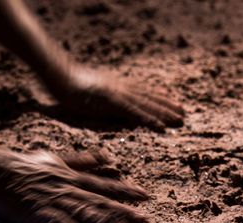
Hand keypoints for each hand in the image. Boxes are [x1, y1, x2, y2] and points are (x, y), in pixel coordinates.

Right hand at [0, 149, 148, 222]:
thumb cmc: (24, 166)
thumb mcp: (56, 159)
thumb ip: (81, 161)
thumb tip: (104, 157)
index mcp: (72, 177)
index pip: (104, 185)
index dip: (126, 191)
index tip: (146, 196)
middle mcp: (68, 188)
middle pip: (100, 201)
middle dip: (123, 212)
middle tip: (144, 221)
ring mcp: (53, 200)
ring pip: (83, 212)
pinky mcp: (38, 211)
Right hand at [47, 66, 183, 128]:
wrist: (59, 75)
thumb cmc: (68, 83)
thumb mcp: (89, 89)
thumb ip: (101, 95)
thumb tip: (107, 102)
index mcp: (116, 84)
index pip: (141, 90)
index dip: (158, 96)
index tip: (171, 101)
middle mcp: (121, 87)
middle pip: (148, 97)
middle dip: (166, 105)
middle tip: (183, 113)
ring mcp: (118, 94)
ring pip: (146, 105)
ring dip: (164, 113)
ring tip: (179, 120)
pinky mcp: (112, 102)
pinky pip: (135, 114)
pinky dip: (150, 120)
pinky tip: (162, 127)